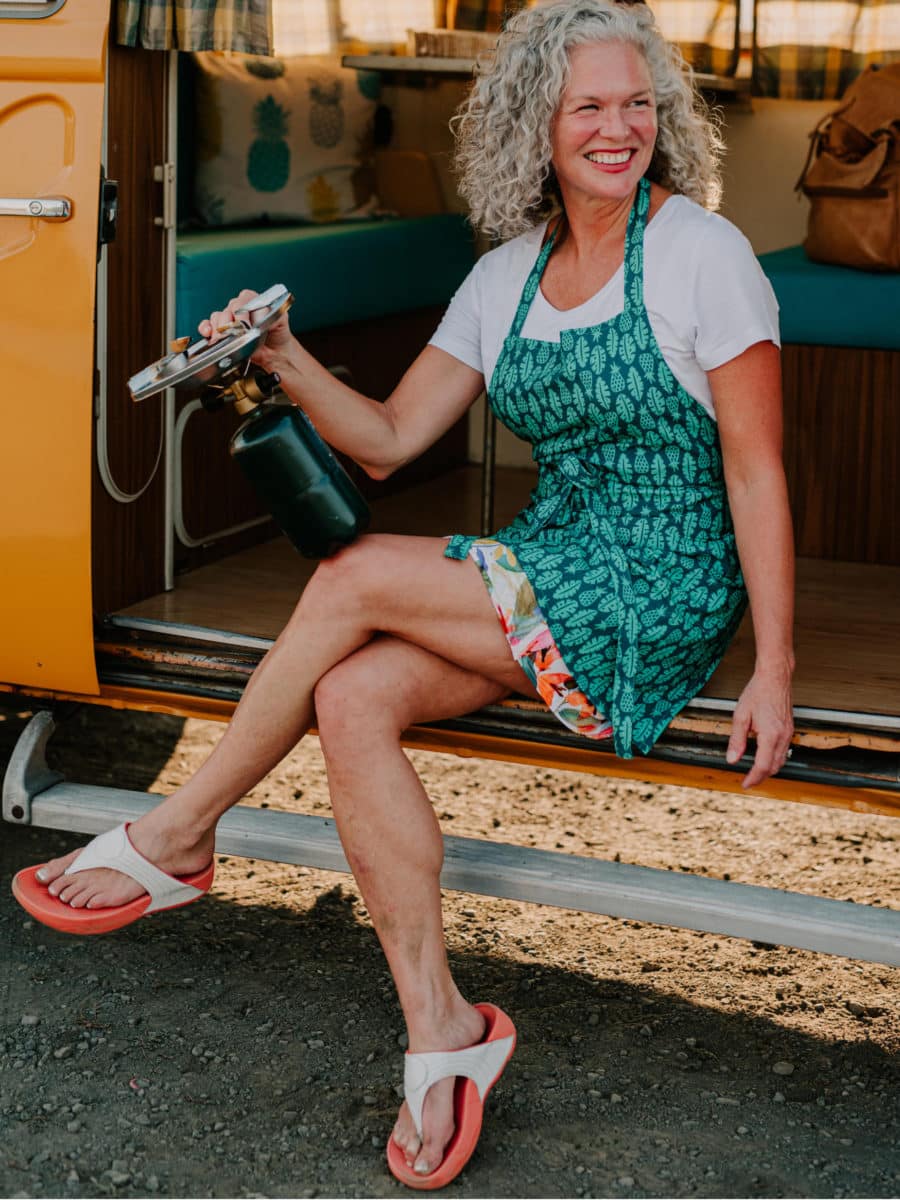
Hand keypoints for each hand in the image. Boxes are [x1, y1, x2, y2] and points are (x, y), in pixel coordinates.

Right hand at [198, 289, 293, 368]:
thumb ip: (275, 314)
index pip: (243, 299)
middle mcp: (240, 309)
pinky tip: (209, 333)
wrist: (276, 352)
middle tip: (236, 332)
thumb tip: (262, 313)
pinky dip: (206, 328)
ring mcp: (230, 320)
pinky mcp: (223, 332)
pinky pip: (208, 325)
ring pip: (218, 317)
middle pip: (229, 309)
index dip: (242, 311)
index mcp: (253, 301)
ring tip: (225, 337)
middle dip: (231, 322)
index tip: (246, 323)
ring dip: (219, 327)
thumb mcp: (282, 320)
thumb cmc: (278, 334)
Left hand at [726, 666, 793, 787]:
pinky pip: (784, 751)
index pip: (763, 766)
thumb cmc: (758, 692)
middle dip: (761, 777)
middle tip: (748, 781)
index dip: (753, 778)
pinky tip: (765, 757)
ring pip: (781, 760)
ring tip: (755, 773)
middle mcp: (783, 737)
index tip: (744, 784)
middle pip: (774, 767)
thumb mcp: (740, 716)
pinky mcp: (789, 729)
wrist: (775, 677)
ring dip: (769, 770)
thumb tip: (732, 759)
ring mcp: (788, 733)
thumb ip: (736, 740)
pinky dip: (775, 759)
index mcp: (770, 735)